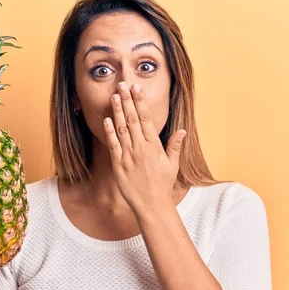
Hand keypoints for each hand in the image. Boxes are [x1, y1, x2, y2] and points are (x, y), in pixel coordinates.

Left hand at [103, 81, 186, 212]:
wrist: (151, 205)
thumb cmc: (162, 185)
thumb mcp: (172, 165)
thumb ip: (174, 146)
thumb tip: (182, 130)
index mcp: (154, 146)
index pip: (146, 118)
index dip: (140, 102)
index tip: (137, 89)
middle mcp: (140, 148)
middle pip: (132, 119)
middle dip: (127, 100)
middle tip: (122, 84)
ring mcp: (128, 156)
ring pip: (121, 129)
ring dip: (117, 111)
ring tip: (114, 96)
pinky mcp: (118, 165)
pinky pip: (113, 145)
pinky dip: (110, 131)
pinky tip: (107, 119)